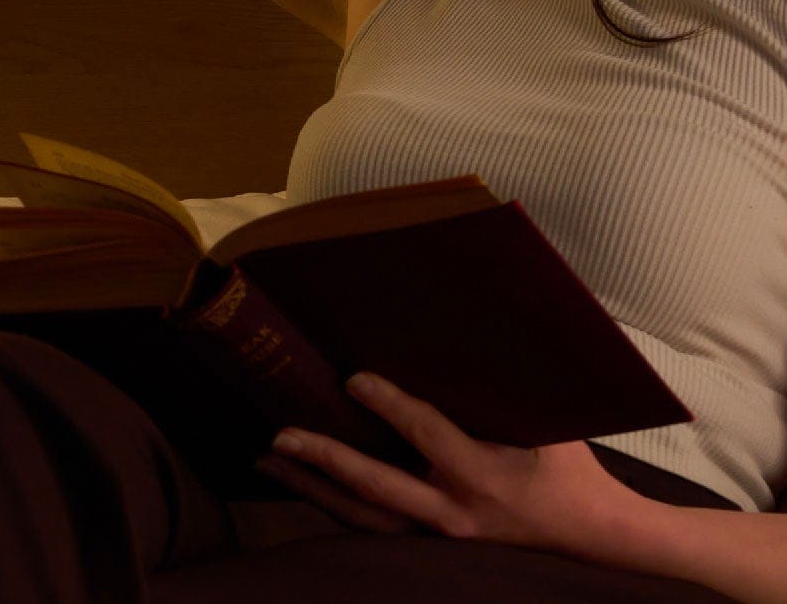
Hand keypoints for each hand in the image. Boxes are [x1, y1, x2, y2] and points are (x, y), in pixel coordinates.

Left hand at [253, 371, 640, 555]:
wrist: (592, 533)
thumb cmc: (567, 465)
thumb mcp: (546, 420)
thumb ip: (504, 382)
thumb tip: (474, 319)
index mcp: (488, 475)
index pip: (429, 435)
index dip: (390, 406)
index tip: (353, 378)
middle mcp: (457, 512)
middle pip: (378, 487)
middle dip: (326, 460)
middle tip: (280, 435)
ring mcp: (441, 535)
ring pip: (364, 515)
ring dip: (313, 486)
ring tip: (267, 459)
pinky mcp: (430, 541)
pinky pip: (372, 523)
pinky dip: (331, 501)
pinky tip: (297, 481)